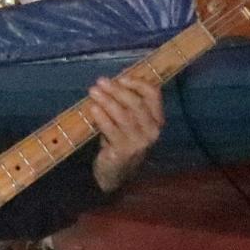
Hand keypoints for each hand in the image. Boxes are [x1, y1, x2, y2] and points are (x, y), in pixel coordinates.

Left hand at [85, 73, 164, 191]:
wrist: (115, 172)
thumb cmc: (119, 140)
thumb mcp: (127, 121)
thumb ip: (125, 103)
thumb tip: (111, 80)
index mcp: (156, 119)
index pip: (153, 95)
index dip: (137, 83)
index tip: (120, 77)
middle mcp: (152, 130)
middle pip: (137, 103)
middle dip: (117, 90)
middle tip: (100, 82)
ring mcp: (139, 141)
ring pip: (124, 115)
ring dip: (107, 100)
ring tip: (93, 91)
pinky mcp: (124, 150)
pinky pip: (111, 129)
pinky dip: (101, 117)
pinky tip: (93, 108)